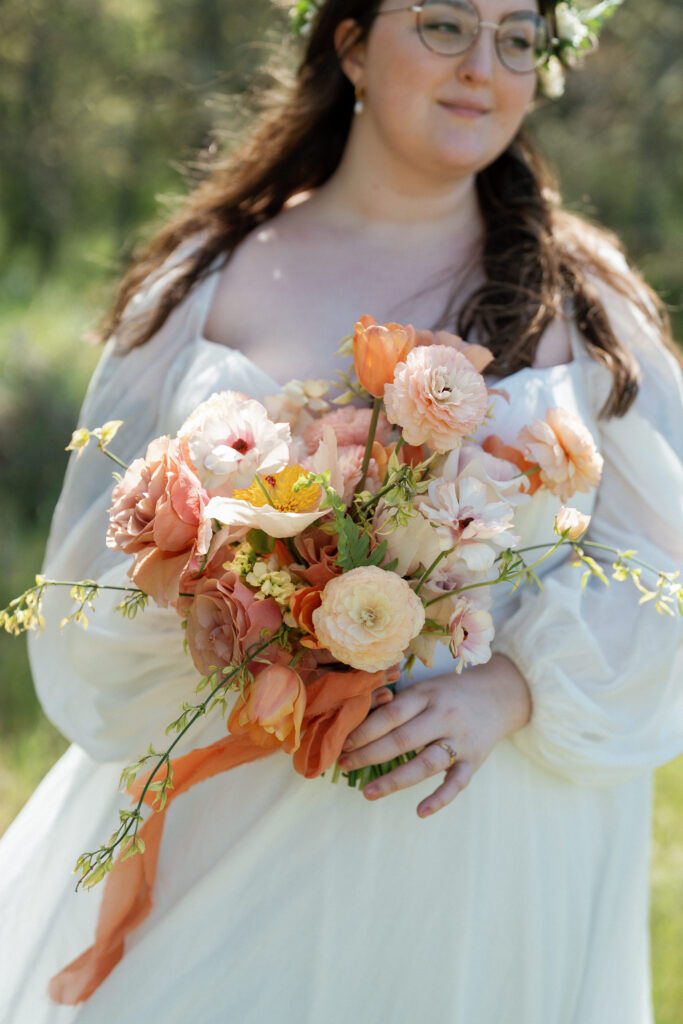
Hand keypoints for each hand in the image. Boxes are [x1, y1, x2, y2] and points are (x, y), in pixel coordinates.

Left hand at [337, 655, 530, 817]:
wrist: (498, 696)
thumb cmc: (449, 694)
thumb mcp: (425, 689)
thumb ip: (397, 704)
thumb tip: (358, 724)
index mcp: (427, 695)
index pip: (391, 715)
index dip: (365, 731)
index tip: (344, 744)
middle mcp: (444, 716)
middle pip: (402, 739)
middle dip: (369, 755)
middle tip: (345, 765)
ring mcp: (461, 739)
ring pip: (425, 763)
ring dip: (394, 780)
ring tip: (368, 793)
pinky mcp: (475, 761)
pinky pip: (457, 783)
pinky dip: (440, 798)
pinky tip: (420, 811)